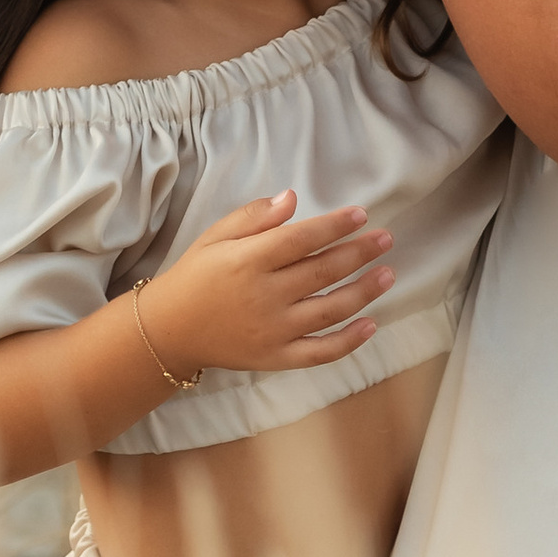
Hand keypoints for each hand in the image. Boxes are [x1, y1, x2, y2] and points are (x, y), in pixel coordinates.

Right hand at [145, 194, 394, 379]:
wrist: (169, 330)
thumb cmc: (196, 275)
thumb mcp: (216, 237)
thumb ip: (254, 217)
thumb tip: (292, 198)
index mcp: (248, 261)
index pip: (301, 239)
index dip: (335, 226)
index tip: (362, 216)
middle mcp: (264, 296)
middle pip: (322, 272)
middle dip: (359, 253)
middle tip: (386, 240)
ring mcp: (272, 331)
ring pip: (329, 310)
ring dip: (363, 292)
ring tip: (388, 274)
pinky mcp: (275, 358)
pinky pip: (319, 352)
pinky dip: (348, 342)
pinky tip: (371, 324)